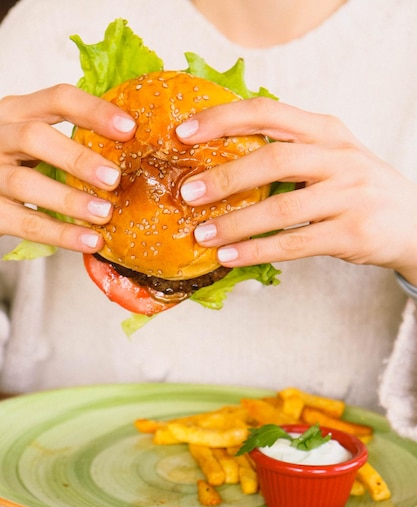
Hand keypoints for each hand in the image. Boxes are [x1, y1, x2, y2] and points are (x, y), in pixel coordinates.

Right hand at [0, 84, 135, 251]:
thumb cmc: (18, 164)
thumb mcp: (39, 142)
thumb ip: (73, 140)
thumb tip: (134, 151)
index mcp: (18, 112)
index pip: (57, 99)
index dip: (94, 111)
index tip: (129, 129)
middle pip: (34, 137)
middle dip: (77, 158)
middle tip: (113, 178)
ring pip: (26, 182)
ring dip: (69, 199)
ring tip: (104, 213)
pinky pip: (26, 223)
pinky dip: (60, 233)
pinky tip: (88, 240)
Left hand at [176, 98, 416, 284]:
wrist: (412, 221)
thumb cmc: (355, 188)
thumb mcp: (329, 156)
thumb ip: (286, 150)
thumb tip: (217, 163)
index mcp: (325, 130)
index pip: (267, 112)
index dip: (222, 119)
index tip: (184, 133)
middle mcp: (339, 156)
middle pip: (273, 157)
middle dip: (225, 177)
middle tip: (188, 194)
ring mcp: (349, 194)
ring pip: (281, 208)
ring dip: (235, 223)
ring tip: (203, 236)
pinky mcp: (352, 232)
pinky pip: (295, 243)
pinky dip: (258, 251)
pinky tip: (231, 257)